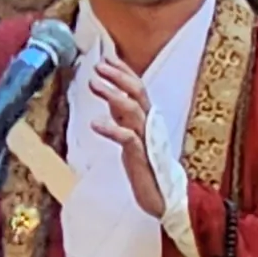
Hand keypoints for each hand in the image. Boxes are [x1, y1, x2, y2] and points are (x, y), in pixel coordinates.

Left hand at [81, 44, 167, 220]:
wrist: (164, 198)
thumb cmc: (148, 168)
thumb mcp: (133, 136)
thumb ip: (124, 117)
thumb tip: (111, 97)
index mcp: (148, 119)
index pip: (138, 89)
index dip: (123, 72)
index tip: (107, 58)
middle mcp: (150, 125)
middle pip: (138, 93)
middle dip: (118, 76)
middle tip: (99, 66)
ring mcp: (146, 140)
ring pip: (132, 110)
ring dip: (112, 94)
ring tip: (93, 84)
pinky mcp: (141, 157)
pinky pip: (127, 138)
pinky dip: (111, 128)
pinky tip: (95, 123)